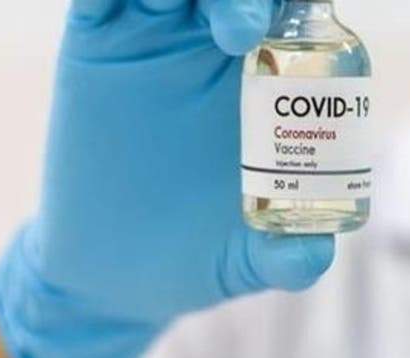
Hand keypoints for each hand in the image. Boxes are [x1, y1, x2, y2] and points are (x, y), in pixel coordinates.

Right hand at [0, 0, 333, 357]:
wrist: (111, 278)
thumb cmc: (194, 258)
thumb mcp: (245, 262)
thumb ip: (282, 258)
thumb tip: (315, 255)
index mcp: (265, 86)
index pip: (295, 19)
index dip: (304, 13)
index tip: (311, 31)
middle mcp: (212, 52)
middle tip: (246, 31)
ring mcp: (153, 42)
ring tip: (207, 21)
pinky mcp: (95, 48)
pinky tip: (133, 1)